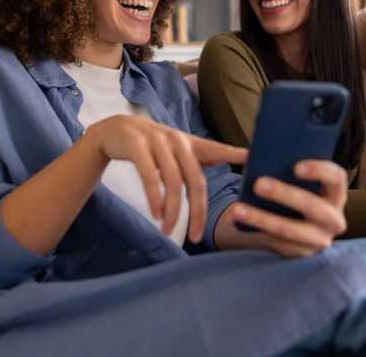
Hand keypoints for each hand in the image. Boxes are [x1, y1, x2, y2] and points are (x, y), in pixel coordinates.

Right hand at [89, 114, 247, 242]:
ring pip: (173, 181)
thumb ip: (198, 156)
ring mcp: (157, 141)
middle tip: (195, 236)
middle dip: (197, 211)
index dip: (233, 152)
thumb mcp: (175, 149)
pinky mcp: (136, 145)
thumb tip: (223, 161)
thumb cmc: (151, 145)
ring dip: (171, 209)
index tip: (251, 156)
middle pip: (194, 179)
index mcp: (190, 143)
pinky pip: (149, 176)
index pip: (215, 148)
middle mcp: (177, 140)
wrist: (114, 130)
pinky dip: (154, 197)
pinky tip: (155, 213)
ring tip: (168, 230)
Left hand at [224, 160, 347, 257]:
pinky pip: (277, 243)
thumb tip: (262, 155)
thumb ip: (288, 169)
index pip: (336, 177)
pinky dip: (257, 231)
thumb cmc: (294, 191)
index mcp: (336, 193)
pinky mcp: (300, 253)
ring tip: (236, 208)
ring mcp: (319, 240)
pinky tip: (237, 222)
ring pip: (290, 230)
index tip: (295, 167)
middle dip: (284, 194)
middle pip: (312, 205)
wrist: (293, 223)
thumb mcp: (297, 181)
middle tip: (258, 184)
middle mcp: (334, 219)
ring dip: (261, 218)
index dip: (319, 170)